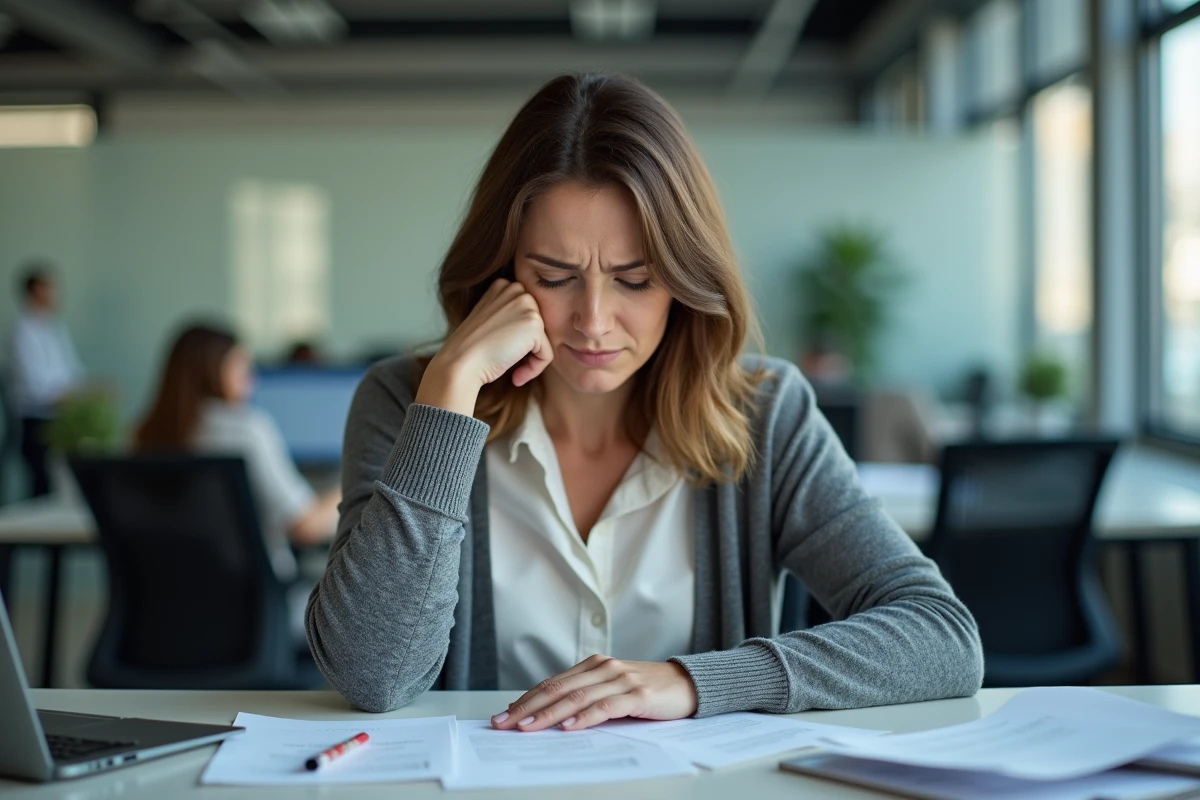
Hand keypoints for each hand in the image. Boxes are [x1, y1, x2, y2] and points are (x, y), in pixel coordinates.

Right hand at [416, 279, 552, 415]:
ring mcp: (526, 305)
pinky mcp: (533, 324)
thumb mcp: (488, 321)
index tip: (502, 351)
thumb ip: (509, 316)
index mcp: (502, 286)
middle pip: (538, 326)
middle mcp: (516, 289)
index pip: (527, 315)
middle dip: (528, 348)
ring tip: (513, 371)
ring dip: (532, 360)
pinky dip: (535, 369)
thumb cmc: (471, 350)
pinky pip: (547, 354)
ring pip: (544, 340)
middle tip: (508, 362)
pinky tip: (516, 376)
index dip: (518, 338)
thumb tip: (531, 332)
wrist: (460, 363)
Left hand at [490, 655, 698, 731]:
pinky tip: (569, 727)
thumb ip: (586, 698)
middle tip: (504, 723)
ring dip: (549, 714)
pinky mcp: (637, 694)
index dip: (525, 699)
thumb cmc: (647, 691)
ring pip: (577, 697)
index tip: (503, 715)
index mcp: (593, 666)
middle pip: (557, 689)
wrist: (688, 684)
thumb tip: (549, 718)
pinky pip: (605, 706)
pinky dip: (585, 717)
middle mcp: (603, 668)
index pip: (551, 684)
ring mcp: (620, 679)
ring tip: (528, 728)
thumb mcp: (612, 691)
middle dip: (527, 707)